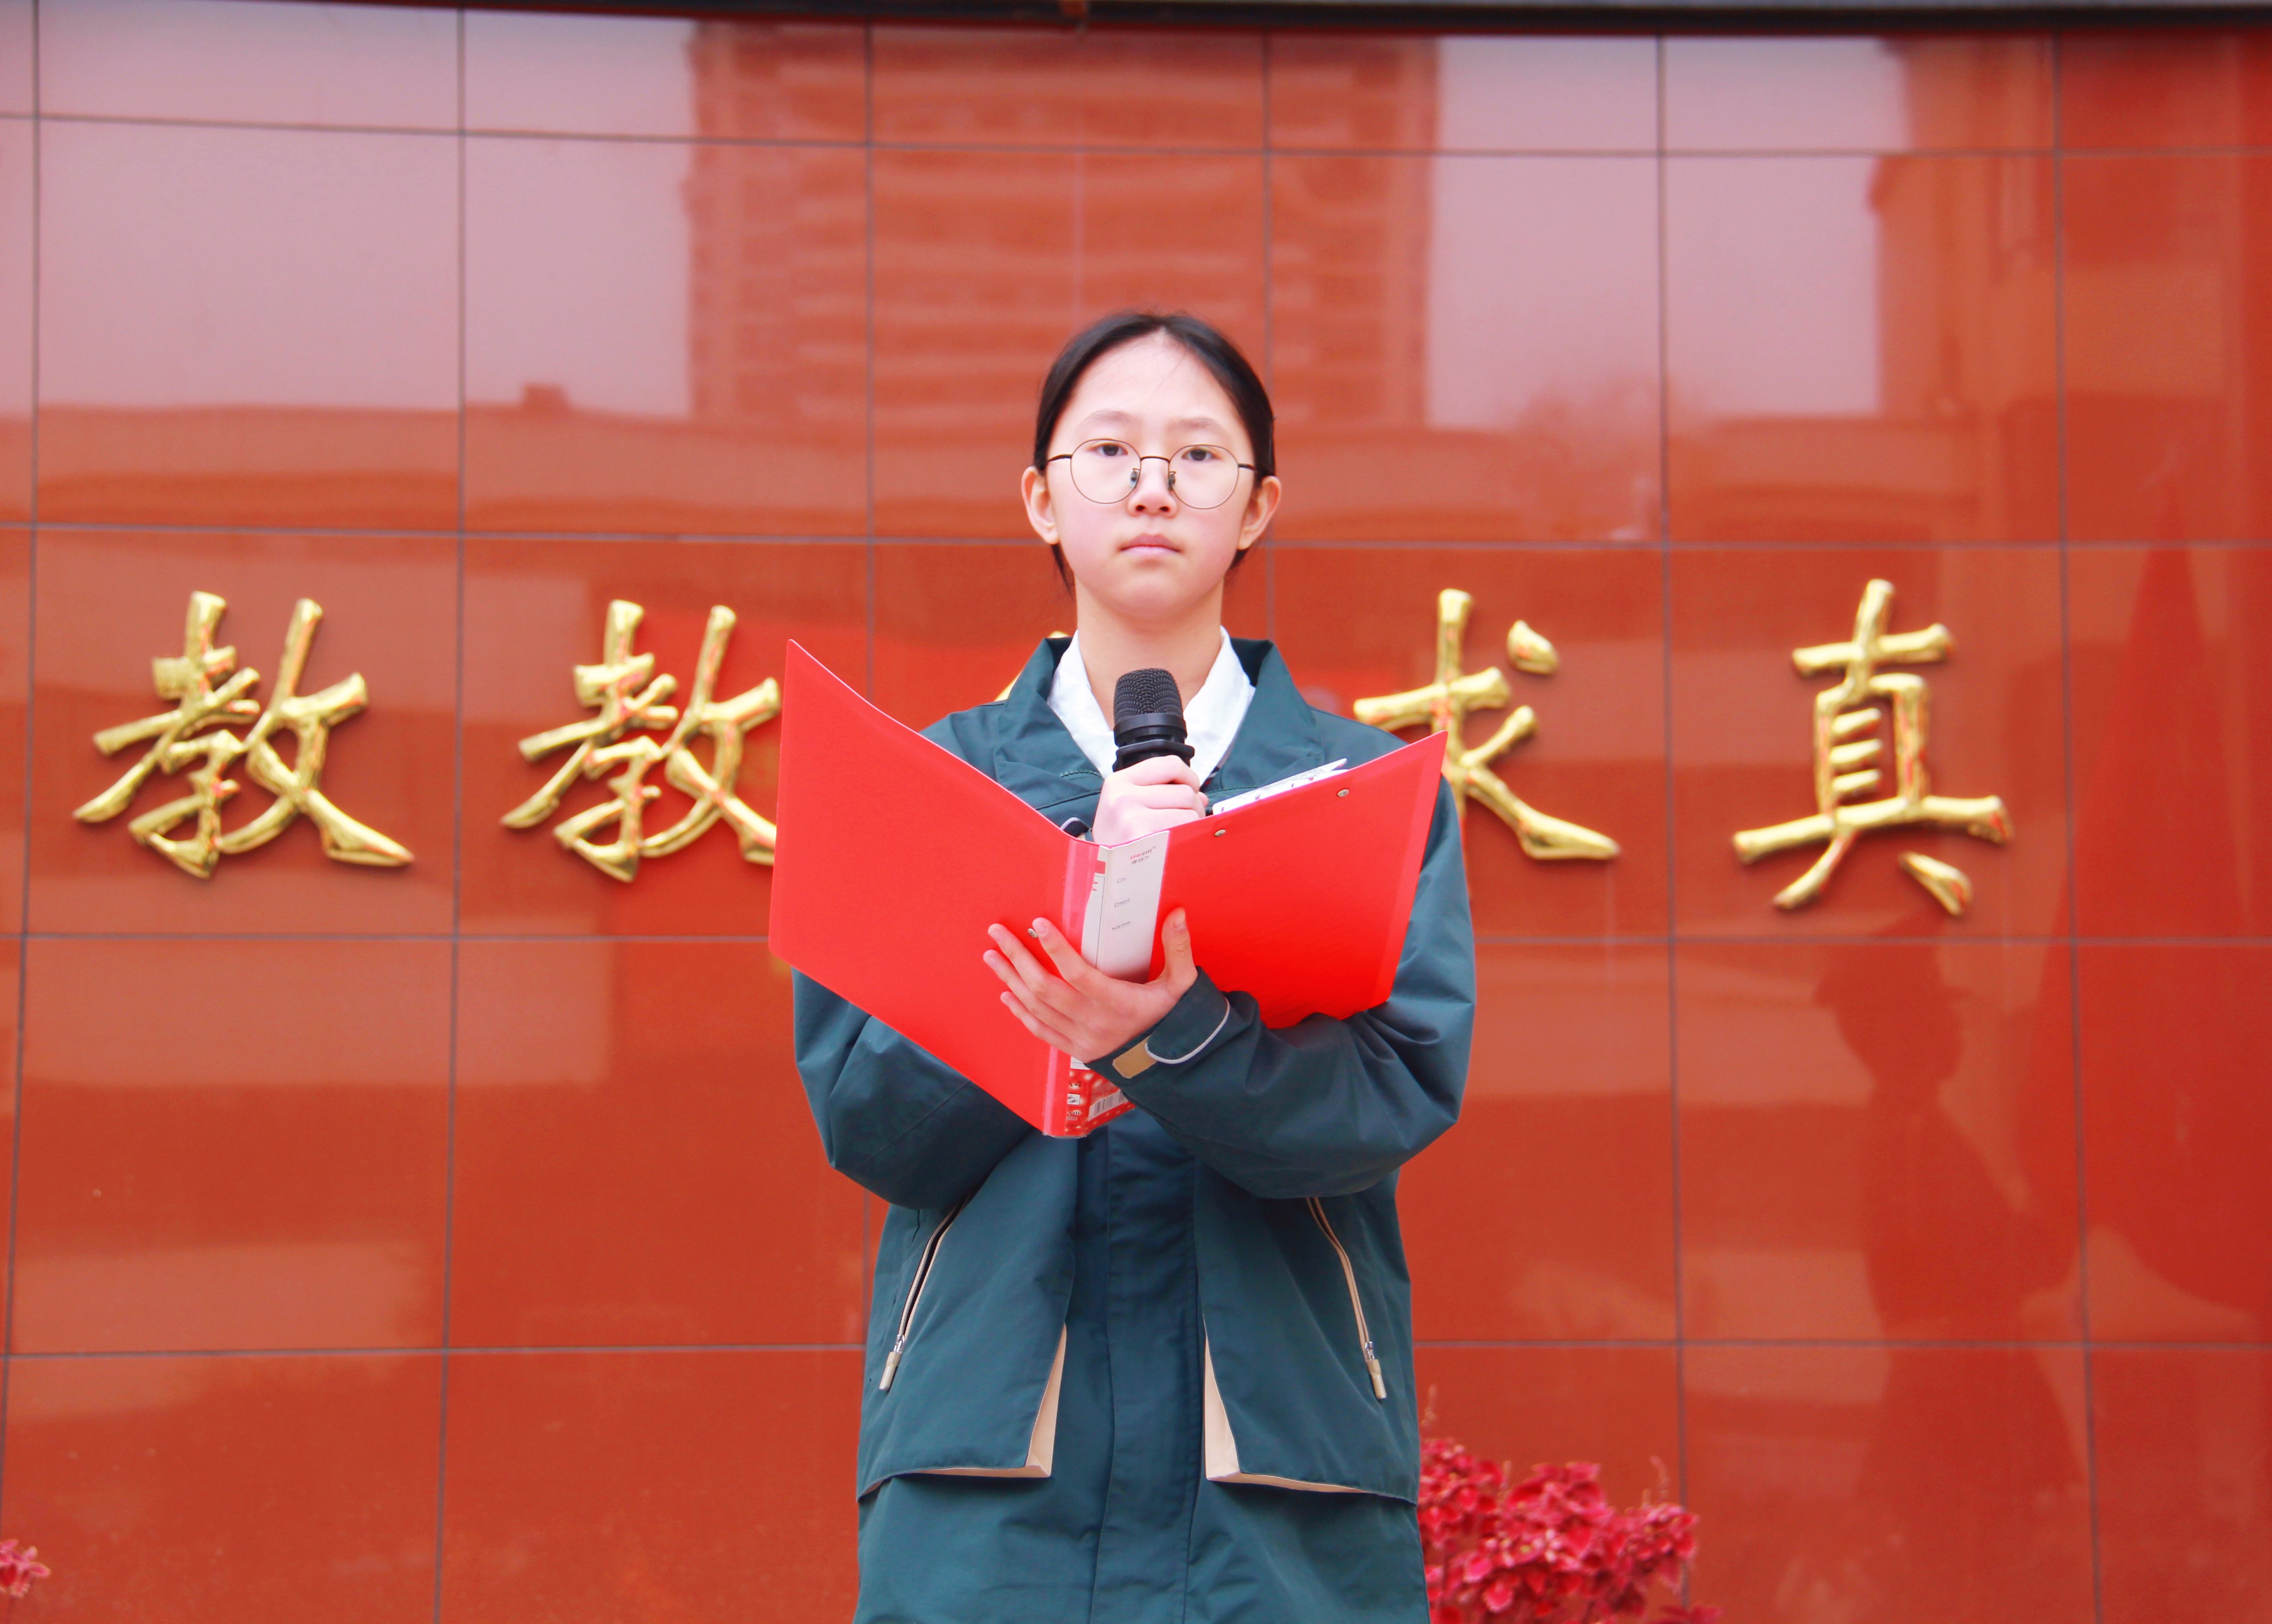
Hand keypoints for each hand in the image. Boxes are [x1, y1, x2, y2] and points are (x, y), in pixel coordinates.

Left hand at [985, 909, 1198, 1063]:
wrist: (1170, 1065)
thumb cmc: (1172, 1018)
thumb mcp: (1182, 984)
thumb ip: (1178, 948)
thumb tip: (1178, 912)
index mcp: (1117, 1002)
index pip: (1079, 973)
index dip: (1057, 948)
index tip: (1038, 923)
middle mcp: (1093, 1021)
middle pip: (1045, 988)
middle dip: (1017, 958)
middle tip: (997, 933)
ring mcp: (1080, 1038)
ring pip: (1037, 1008)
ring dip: (1011, 980)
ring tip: (991, 957)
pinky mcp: (1075, 1050)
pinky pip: (1041, 1031)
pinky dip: (1021, 1013)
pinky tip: (1006, 994)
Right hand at [1092, 754, 1205, 844]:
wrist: (1103, 878)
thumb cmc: (1120, 843)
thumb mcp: (1126, 809)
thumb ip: (1161, 793)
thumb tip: (1200, 795)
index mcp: (1118, 782)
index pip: (1169, 764)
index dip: (1188, 778)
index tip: (1189, 791)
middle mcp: (1123, 796)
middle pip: (1185, 790)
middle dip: (1192, 808)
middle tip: (1181, 824)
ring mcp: (1132, 817)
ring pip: (1190, 810)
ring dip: (1191, 825)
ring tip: (1175, 838)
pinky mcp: (1144, 838)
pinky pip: (1187, 829)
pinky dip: (1188, 839)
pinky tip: (1174, 848)